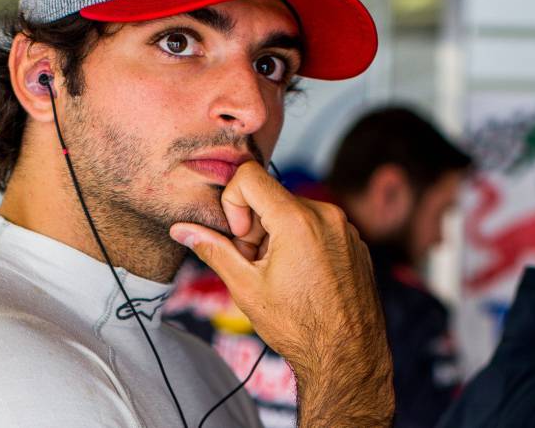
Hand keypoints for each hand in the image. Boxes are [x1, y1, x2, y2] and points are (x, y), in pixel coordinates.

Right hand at [170, 161, 393, 426]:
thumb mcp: (245, 287)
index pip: (249, 175)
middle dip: (255, 226)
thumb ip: (213, 249)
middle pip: (271, 197)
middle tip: (256, 266)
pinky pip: (317, 225)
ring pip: (293, 211)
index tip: (242, 240)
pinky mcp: (354, 241)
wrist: (348, 359)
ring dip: (277, 235)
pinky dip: (300, 243)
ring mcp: (344, 227)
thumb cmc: (298, 327)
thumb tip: (180, 230)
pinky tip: (302, 279)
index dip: (234, 203)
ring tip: (281, 276)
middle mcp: (326, 214)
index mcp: (297, 219)